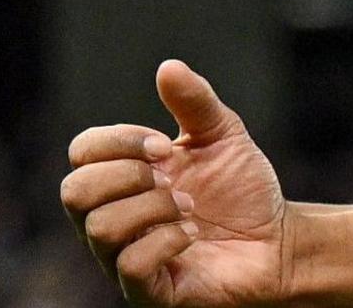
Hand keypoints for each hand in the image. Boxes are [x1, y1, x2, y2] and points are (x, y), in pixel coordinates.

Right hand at [60, 60, 293, 304]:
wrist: (278, 240)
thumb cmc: (241, 191)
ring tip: (190, 208)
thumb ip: (195, 102)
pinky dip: (167, 240)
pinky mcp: (147, 291)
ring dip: (154, 208)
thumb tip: (168, 67)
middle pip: (74, 191)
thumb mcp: (223, 136)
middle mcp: (112, 218)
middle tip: (173, 178)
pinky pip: (129, 265)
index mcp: (122, 178)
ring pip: (101, 227)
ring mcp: (123, 258)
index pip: (81, 152)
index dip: (120, 141)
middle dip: (128, 175)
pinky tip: (194, 235)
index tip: (166, 145)